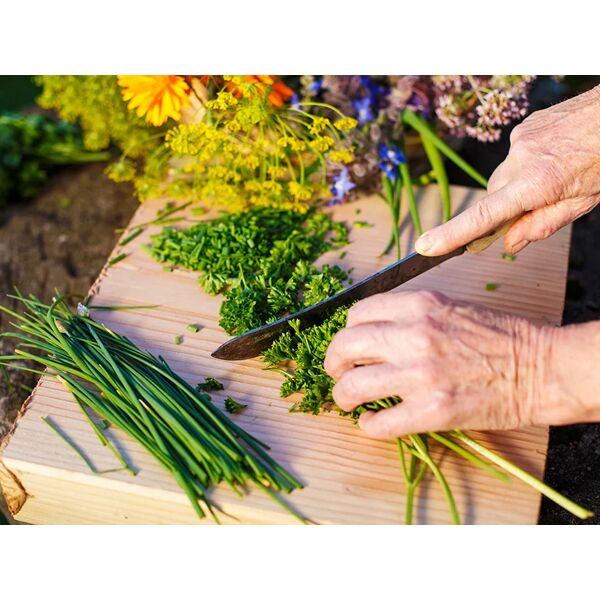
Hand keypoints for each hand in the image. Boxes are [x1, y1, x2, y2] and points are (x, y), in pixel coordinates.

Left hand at [324, 290, 587, 439]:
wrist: (538, 369)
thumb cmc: (498, 337)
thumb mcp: (449, 308)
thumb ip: (409, 315)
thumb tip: (371, 332)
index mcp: (419, 306)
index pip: (357, 314)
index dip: (346, 332)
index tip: (349, 345)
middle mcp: (414, 336)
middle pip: (345, 347)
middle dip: (332, 363)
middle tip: (336, 372)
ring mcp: (420, 375)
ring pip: (352, 386)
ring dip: (342, 396)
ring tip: (348, 400)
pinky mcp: (431, 412)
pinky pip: (379, 423)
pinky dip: (368, 425)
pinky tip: (371, 421)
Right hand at [415, 85, 599, 255]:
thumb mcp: (583, 202)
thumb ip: (543, 224)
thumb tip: (510, 243)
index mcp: (536, 184)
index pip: (483, 216)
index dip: (451, 234)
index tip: (425, 246)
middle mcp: (520, 159)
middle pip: (493, 195)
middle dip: (505, 206)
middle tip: (534, 208)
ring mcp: (520, 139)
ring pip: (504, 175)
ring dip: (518, 183)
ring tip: (554, 174)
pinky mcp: (524, 126)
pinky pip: (515, 153)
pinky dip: (527, 162)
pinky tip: (553, 156)